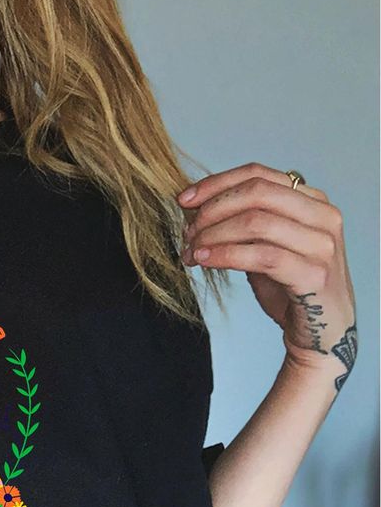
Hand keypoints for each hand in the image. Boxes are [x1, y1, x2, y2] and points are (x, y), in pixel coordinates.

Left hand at [179, 163, 357, 390]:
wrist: (320, 331)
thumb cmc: (290, 287)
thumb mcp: (264, 246)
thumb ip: (242, 224)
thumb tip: (195, 210)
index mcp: (312, 201)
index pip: (259, 175)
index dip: (217, 184)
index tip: (184, 199)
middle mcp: (323, 216)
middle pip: (256, 193)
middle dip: (212, 209)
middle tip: (188, 231)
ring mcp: (321, 245)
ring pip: (256, 222)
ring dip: (214, 234)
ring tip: (192, 250)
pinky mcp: (313, 274)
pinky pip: (261, 256)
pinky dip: (225, 254)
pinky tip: (204, 260)